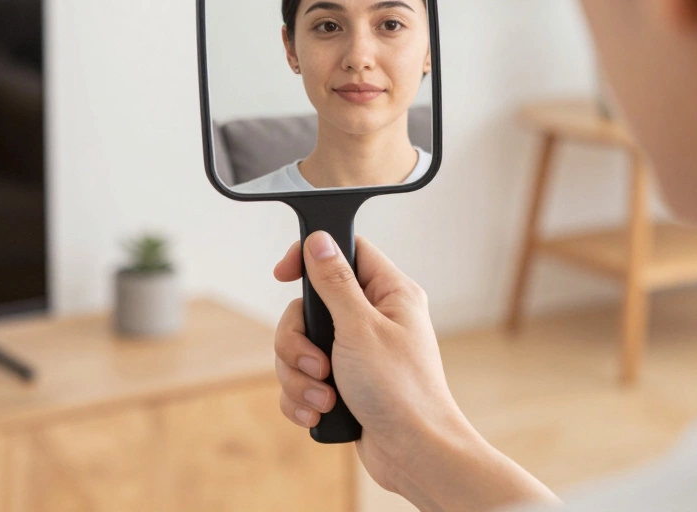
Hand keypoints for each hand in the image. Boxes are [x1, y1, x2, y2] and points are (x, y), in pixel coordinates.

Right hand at [273, 232, 558, 511]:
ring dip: (300, 376)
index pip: (344, 251)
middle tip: (319, 364)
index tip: (283, 275)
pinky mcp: (342, 384)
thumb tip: (319, 240)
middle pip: (308, 307)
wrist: (413, 455)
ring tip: (324, 398)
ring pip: (299, 347)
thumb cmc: (401, 391)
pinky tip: (318, 412)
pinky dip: (302, 397)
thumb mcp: (360, 328)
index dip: (309, 257)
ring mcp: (355, 353)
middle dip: (298, 342)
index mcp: (388, 293)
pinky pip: (301, 379)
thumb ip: (335, 282)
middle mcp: (371, 319)